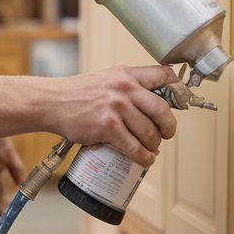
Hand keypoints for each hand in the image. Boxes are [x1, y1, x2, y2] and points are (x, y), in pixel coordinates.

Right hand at [48, 65, 178, 166]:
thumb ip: (128, 86)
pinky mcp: (107, 127)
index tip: (182, 102)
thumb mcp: (107, 79)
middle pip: (162, 109)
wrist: (52, 102)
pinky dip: (144, 157)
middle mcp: (124, 88)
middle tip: (167, 134)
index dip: (178, 89)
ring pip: (150, 132)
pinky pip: (134, 147)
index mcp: (126, 74)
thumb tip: (152, 103)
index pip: (164, 75)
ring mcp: (116, 108)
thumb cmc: (78, 94)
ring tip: (152, 149)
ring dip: (155, 145)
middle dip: (169, 126)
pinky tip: (145, 159)